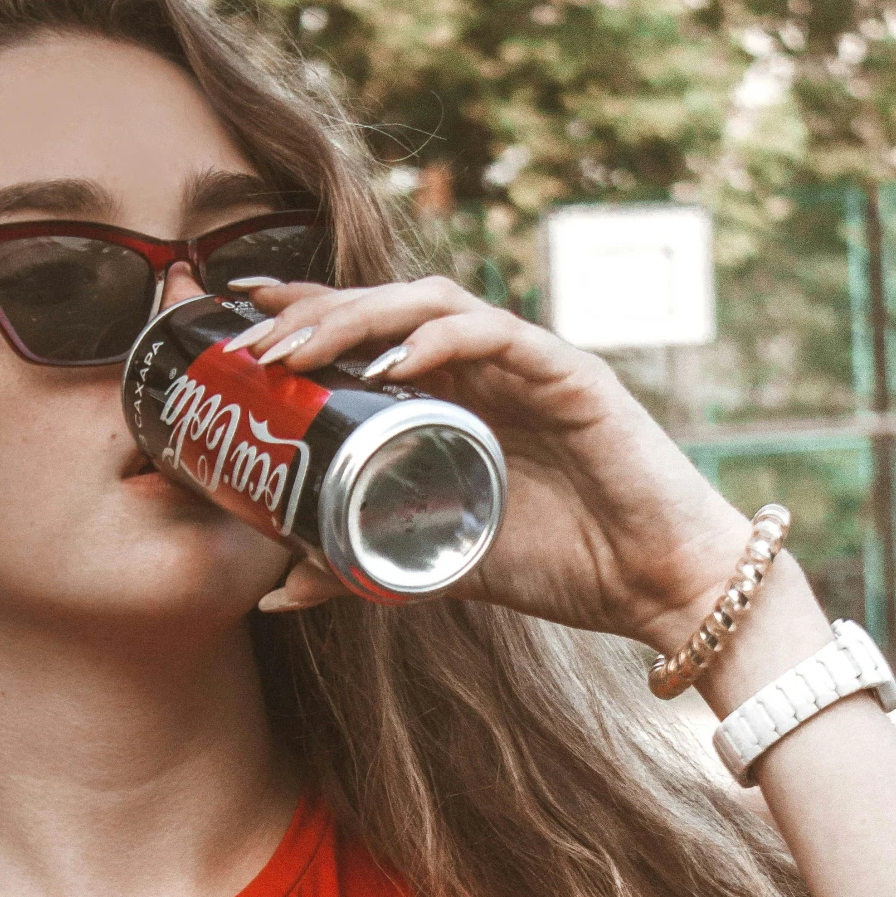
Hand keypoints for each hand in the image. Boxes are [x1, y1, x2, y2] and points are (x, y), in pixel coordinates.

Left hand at [236, 276, 754, 648]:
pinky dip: (445, 338)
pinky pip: (502, 336)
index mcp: (454, 398)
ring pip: (436, 306)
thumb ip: (362, 566)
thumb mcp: (438, 567)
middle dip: (315, 315)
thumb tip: (275, 591)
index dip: (305, 318)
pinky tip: (397, 357)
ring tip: (305, 346)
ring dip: (363, 316)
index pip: (370, 335)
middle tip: (252, 343)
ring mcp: (529, 365)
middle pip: (389, 308)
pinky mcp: (574, 377)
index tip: (238, 325)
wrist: (658, 589)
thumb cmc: (563, 566)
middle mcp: (486, 369)